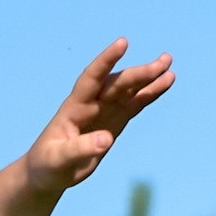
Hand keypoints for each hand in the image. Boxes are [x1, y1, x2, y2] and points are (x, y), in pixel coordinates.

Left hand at [26, 39, 175, 192]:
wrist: (48, 173)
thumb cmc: (47, 165)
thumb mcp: (59, 159)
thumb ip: (80, 149)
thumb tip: (107, 139)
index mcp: (74, 108)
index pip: (91, 78)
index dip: (106, 61)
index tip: (123, 43)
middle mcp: (91, 104)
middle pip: (117, 84)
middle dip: (138, 73)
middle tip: (163, 61)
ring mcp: (104, 111)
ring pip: (129, 90)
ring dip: (148, 78)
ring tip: (168, 62)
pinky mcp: (115, 121)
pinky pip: (135, 104)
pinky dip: (150, 93)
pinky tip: (167, 82)